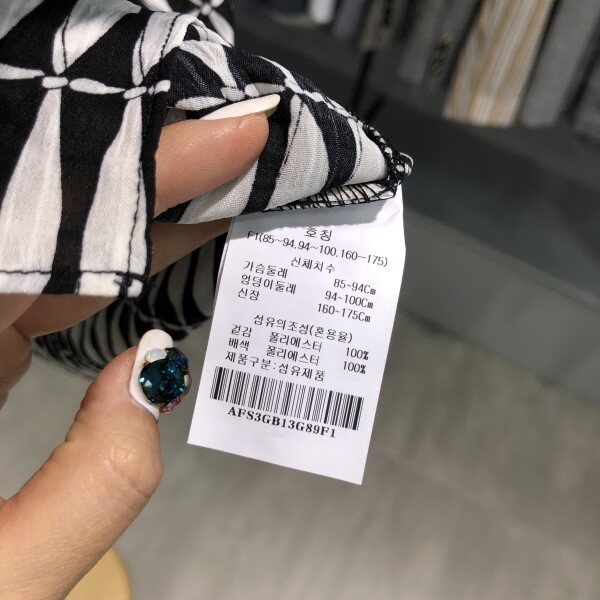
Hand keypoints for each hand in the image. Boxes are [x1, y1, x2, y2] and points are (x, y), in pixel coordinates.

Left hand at [0, 113, 267, 597]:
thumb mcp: (3, 577)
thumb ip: (94, 484)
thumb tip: (153, 378)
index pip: (46, 237)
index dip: (144, 172)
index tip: (232, 133)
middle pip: (52, 217)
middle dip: (156, 173)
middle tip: (244, 144)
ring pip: (60, 239)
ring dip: (150, 208)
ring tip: (228, 178)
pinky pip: (59, 271)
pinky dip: (124, 250)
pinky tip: (176, 231)